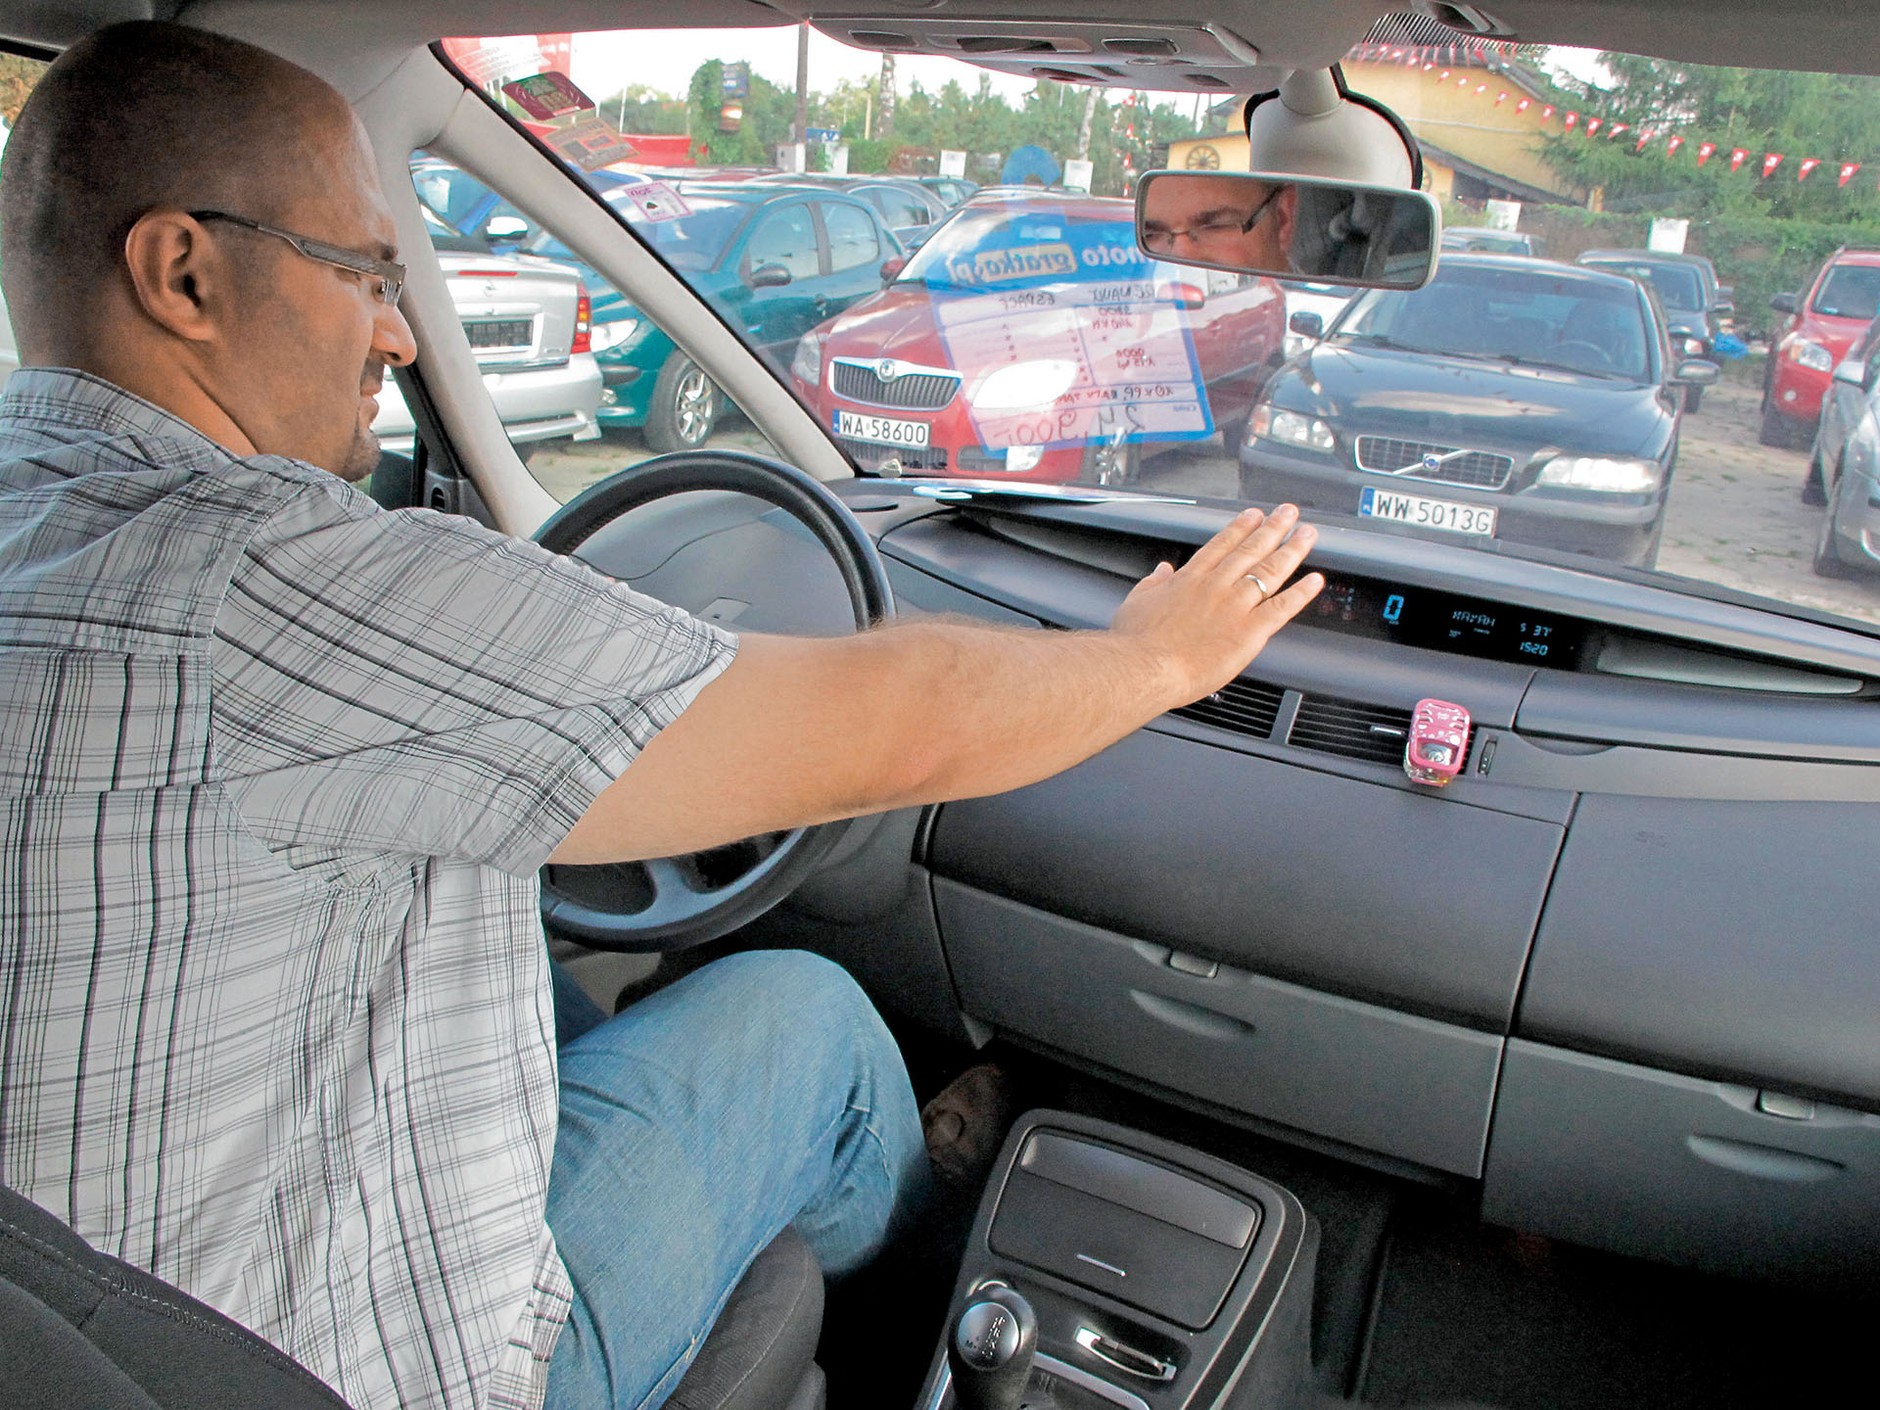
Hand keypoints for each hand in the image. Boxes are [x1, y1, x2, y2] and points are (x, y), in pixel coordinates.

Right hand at [1110, 504, 1322, 705]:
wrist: (1143, 667)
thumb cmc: (1136, 643)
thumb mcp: (1137, 601)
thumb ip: (1154, 582)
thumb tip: (1161, 569)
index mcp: (1190, 579)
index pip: (1222, 545)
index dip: (1241, 528)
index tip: (1255, 515)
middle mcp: (1217, 586)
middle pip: (1251, 549)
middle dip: (1273, 528)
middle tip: (1289, 513)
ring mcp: (1235, 606)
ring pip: (1270, 571)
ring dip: (1293, 550)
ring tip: (1308, 534)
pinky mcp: (1249, 631)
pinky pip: (1282, 607)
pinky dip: (1301, 593)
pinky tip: (1315, 580)